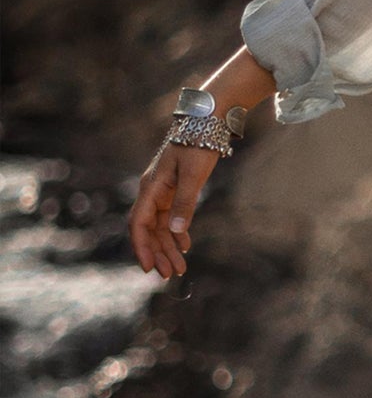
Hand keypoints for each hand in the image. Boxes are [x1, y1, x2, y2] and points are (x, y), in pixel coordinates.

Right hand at [127, 140, 218, 278]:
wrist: (206, 122)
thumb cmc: (198, 145)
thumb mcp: (193, 175)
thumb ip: (186, 203)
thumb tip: (177, 231)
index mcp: (151, 187)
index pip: (139, 223)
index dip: (141, 247)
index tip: (147, 268)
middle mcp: (153, 191)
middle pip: (150, 229)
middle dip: (158, 253)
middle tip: (170, 275)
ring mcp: (163, 191)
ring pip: (161, 226)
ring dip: (168, 247)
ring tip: (179, 269)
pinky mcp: (175, 190)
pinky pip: (171, 217)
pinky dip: (177, 233)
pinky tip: (185, 245)